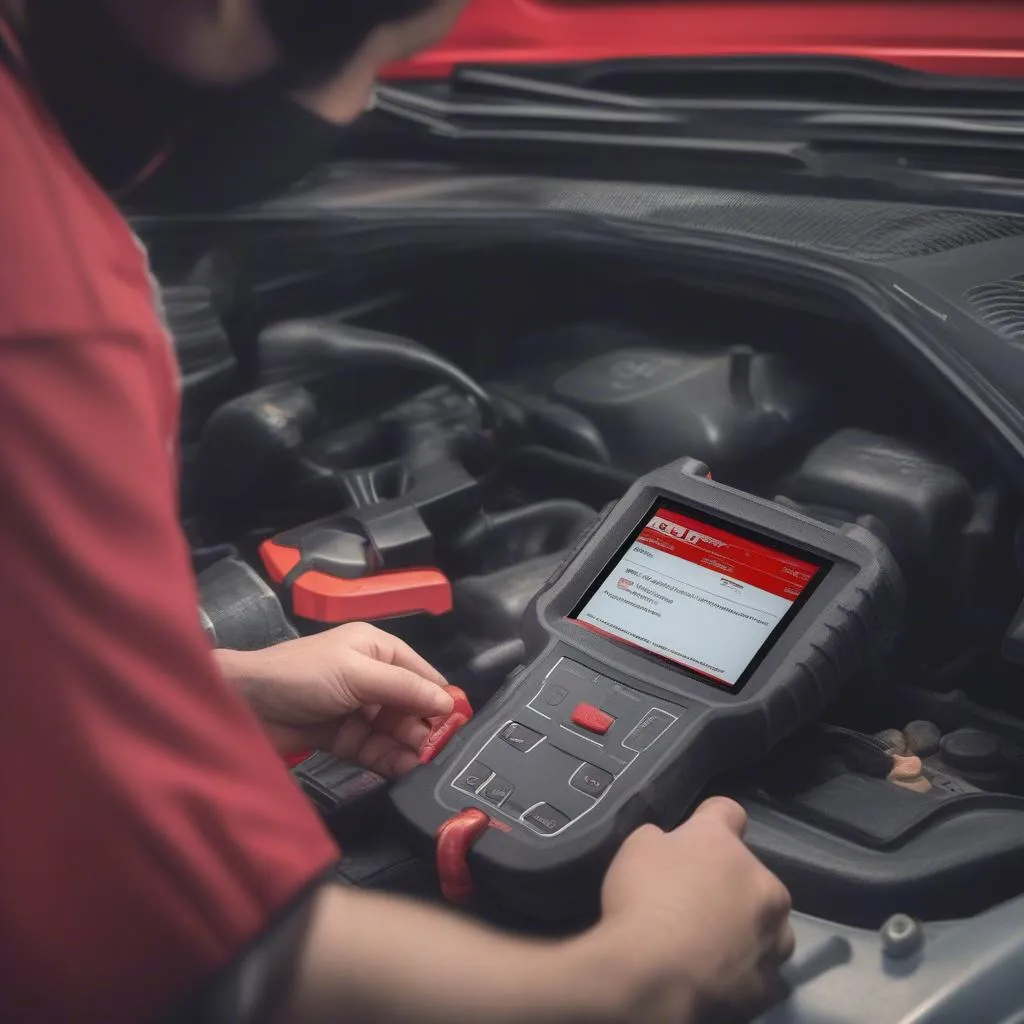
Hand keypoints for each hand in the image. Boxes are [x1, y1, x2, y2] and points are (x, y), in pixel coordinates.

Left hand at [215, 623, 453, 776]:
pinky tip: (403, 771)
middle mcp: (371, 676)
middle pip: (411, 706)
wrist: (242, 703)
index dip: (440, 700)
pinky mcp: (341, 737)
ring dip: (409, 747)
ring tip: (423, 766)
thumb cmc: (300, 675)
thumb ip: (403, 689)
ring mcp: (356, 708)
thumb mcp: (357, 674)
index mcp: (377, 649)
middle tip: (438, 753)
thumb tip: (447, 703)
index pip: (421, 675)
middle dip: (426, 728)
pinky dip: (389, 760)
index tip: (457, 727)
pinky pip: (374, 749)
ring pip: (394, 731)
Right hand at [598, 798, 793, 1022]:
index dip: (710, 819)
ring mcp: (771, 935)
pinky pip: (762, 969)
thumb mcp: (636, 848)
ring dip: (749, 926)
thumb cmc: (641, 901)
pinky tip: (717, 974)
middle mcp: (760, 882)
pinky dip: (744, 969)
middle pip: (752, 874)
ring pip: (770, 924)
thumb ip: (661, 840)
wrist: (651, 977)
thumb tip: (671, 846)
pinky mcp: (769, 981)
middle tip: (695, 901)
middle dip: (730, 883)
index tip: (695, 833)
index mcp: (724, 844)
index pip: (728, 811)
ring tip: (714, 942)